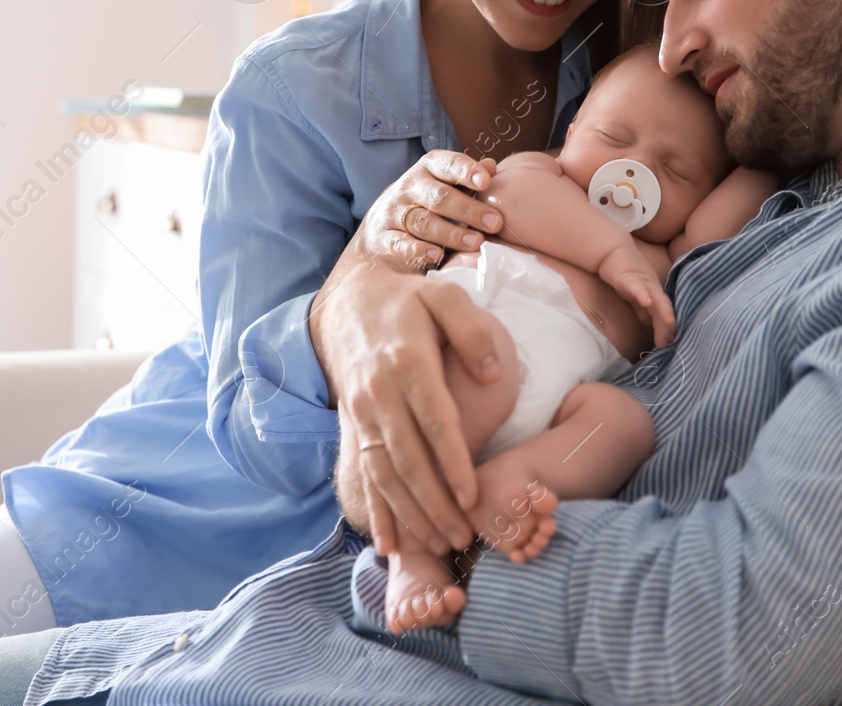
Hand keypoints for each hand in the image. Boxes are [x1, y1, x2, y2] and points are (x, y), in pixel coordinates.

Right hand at [313, 262, 506, 555]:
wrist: (349, 300)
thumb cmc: (408, 300)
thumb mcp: (444, 296)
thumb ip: (471, 329)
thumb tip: (493, 374)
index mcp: (406, 363)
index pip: (432, 421)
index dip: (452, 462)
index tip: (471, 497)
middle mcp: (379, 394)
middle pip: (407, 459)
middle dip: (434, 503)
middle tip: (463, 537)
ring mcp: (361, 412)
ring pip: (385, 474)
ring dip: (410, 514)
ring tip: (440, 544)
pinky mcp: (353, 424)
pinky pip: (363, 474)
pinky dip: (376, 510)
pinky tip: (389, 543)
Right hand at [354, 151, 502, 273]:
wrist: (379, 226)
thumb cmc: (425, 203)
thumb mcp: (444, 184)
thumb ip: (466, 178)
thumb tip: (491, 165)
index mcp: (427, 169)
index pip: (447, 164)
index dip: (466, 171)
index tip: (486, 181)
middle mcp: (408, 187)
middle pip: (439, 197)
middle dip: (468, 210)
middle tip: (495, 222)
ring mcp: (393, 212)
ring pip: (423, 222)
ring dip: (451, 234)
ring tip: (476, 242)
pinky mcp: (383, 237)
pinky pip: (400, 243)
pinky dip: (418, 249)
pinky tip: (438, 255)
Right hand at [599, 245, 676, 345]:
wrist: (612, 250)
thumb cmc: (624, 272)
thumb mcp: (635, 294)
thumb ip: (642, 307)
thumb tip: (649, 323)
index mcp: (654, 293)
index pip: (664, 313)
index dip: (666, 327)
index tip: (669, 342)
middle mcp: (652, 287)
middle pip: (663, 308)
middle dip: (666, 325)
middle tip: (667, 342)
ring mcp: (642, 281)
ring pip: (655, 297)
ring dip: (663, 310)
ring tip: (669, 323)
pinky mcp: (628, 276)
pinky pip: (636, 286)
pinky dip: (642, 294)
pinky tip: (646, 302)